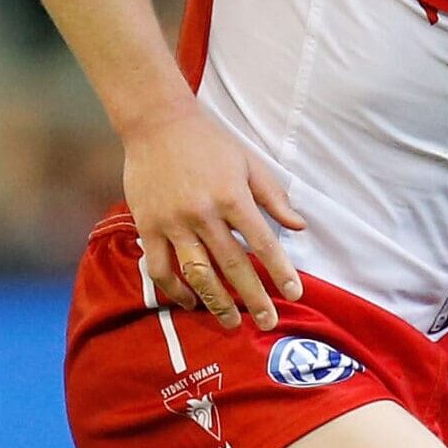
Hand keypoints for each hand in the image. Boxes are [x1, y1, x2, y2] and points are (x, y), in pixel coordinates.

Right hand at [121, 99, 306, 329]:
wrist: (157, 123)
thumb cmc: (210, 142)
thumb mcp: (250, 163)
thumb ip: (274, 197)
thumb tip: (299, 226)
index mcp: (232, 196)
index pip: (263, 243)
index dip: (280, 271)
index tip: (295, 293)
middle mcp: (203, 214)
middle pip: (232, 266)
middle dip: (253, 298)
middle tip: (268, 323)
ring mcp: (173, 222)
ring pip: (197, 274)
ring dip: (216, 302)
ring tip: (232, 322)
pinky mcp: (147, 226)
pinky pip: (160, 268)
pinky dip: (174, 290)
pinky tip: (190, 302)